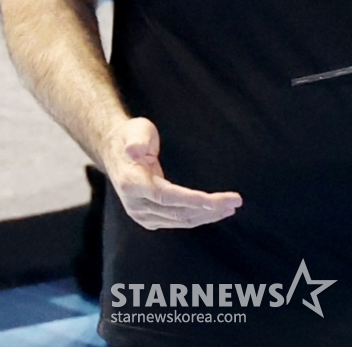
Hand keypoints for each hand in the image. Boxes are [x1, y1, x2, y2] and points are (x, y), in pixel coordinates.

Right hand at [102, 116, 241, 229]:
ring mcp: (142, 215)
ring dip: (207, 215)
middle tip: (235, 201)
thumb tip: (134, 149)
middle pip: (178, 212)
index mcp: (132, 183)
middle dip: (209, 208)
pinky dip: (197, 217)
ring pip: (180, 220)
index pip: (166, 196)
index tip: (214, 201)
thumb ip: (137, 139)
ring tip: (230, 207)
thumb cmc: (131, 136)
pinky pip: (177, 221)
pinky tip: (213, 212)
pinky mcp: (150, 218)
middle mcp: (136, 204)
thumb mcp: (136, 130)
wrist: (116, 152)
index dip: (191, 200)